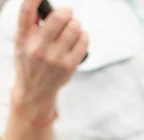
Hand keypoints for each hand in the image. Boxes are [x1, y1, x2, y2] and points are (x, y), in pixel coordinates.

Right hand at [12, 0, 87, 119]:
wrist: (35, 89)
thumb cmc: (30, 61)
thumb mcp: (22, 42)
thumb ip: (30, 25)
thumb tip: (45, 5)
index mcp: (23, 37)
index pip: (26, 11)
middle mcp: (38, 47)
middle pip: (59, 18)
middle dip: (67, 12)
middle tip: (68, 13)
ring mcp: (55, 57)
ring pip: (74, 28)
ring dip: (76, 24)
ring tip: (74, 26)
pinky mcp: (69, 65)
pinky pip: (83, 42)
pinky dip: (84, 35)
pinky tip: (81, 35)